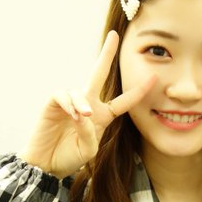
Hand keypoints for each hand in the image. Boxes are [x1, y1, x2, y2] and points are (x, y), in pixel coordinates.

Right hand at [19, 31, 155, 177]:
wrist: (47, 164)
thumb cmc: (69, 157)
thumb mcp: (89, 149)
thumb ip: (90, 133)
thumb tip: (83, 113)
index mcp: (103, 116)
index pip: (124, 101)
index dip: (139, 91)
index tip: (154, 78)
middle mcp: (88, 105)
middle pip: (100, 74)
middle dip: (106, 54)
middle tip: (114, 36)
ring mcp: (70, 103)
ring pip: (80, 91)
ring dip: (82, 103)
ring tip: (82, 116)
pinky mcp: (53, 104)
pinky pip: (62, 96)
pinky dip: (68, 103)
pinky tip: (71, 115)